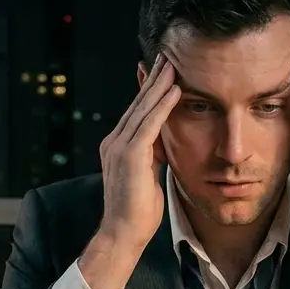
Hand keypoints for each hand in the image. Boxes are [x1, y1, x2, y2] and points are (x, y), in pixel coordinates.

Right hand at [79, 53, 180, 288]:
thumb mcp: (149, 176)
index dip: (149, 90)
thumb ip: (153, 156)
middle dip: (154, 79)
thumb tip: (165, 143)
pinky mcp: (129, 155)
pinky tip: (175, 89)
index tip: (162, 71)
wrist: (123, 233)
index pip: (137, 112)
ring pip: (143, 108)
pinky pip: (149, 123)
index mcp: (118, 146)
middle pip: (138, 103)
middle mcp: (114, 141)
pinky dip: (162, 105)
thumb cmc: (139, 212)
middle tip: (167, 55)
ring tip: (173, 63)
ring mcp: (119, 147)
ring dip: (160, 84)